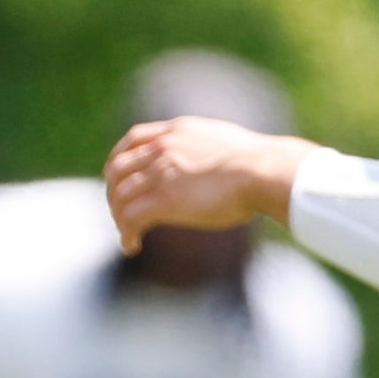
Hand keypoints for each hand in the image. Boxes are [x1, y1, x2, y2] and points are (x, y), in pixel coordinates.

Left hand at [105, 117, 308, 250]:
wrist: (265, 171)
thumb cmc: (260, 163)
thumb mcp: (224, 141)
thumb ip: (206, 147)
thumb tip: (213, 161)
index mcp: (177, 131)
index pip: (133, 138)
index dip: (119, 159)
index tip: (119, 177)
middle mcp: (163, 148)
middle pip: (117, 168)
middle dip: (113, 192)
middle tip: (120, 212)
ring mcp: (161, 173)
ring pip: (120, 196)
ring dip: (119, 218)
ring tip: (129, 235)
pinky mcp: (165, 199)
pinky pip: (131, 218)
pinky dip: (126, 233)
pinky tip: (132, 246)